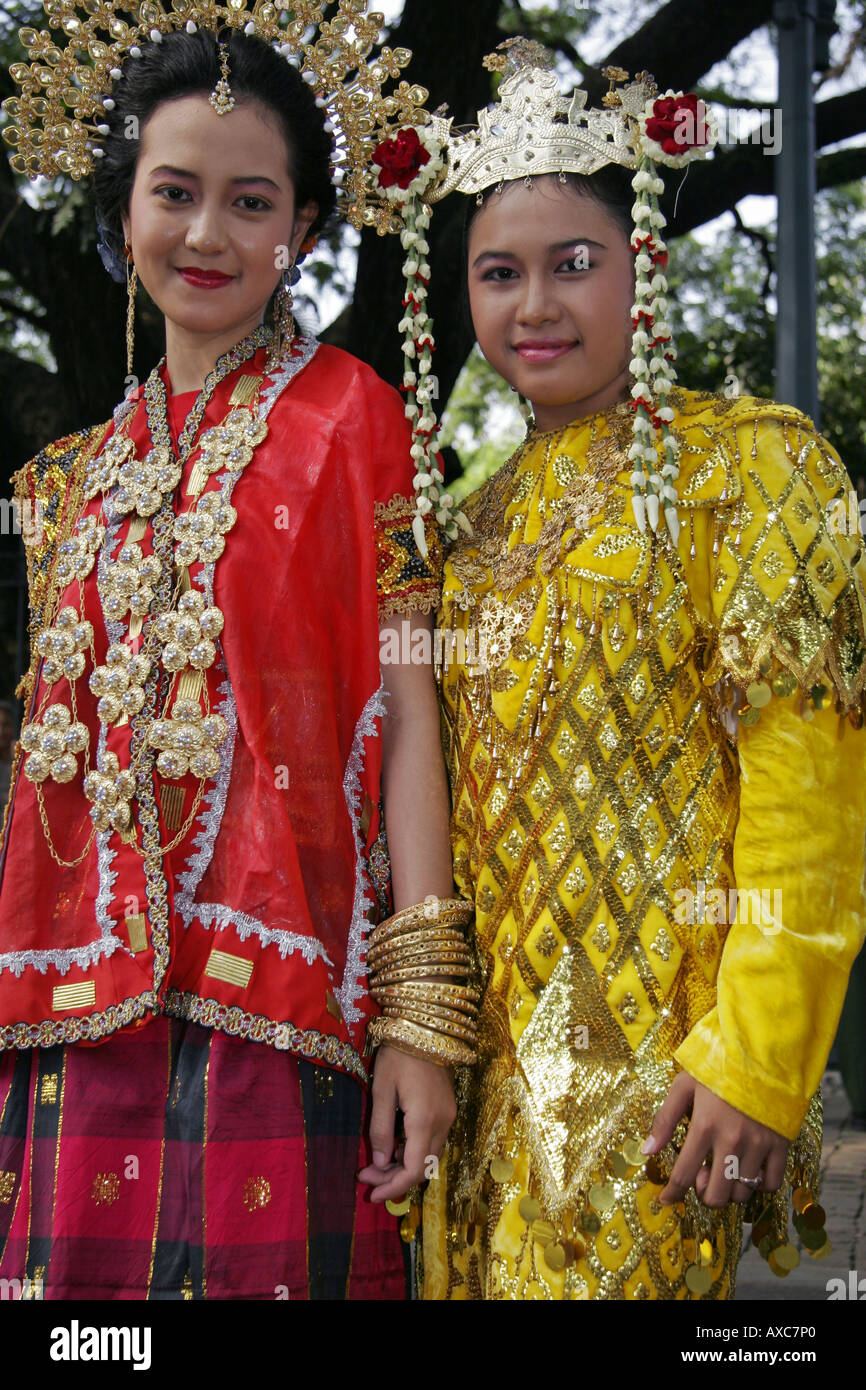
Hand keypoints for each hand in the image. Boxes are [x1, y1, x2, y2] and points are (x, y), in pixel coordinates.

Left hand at [357, 1045, 456, 1203]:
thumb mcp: (381, 1089)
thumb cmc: (398, 1054)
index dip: (394, 1187)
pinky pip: (433, 1141)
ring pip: (429, 1156)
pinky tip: (395, 1147)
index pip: (414, 1170)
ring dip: (404, 1166)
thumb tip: (380, 1164)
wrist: (425, 1027)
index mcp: (425, 1120)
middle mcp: (443, 1123)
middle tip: (366, 1178)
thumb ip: (380, 1129)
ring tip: (376, 1165)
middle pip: (423, 1168)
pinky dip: (414, 1152)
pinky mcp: (448, 1109)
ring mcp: (449, 1116)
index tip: (371, 1193)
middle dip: (394, 1179)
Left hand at [644, 1071, 789, 1207]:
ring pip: (742, 1193)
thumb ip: (664, 1119)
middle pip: (716, 1195)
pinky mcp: (781, 1144)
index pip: (684, 1174)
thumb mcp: (684, 1085)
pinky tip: (749, 1172)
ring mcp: (759, 1145)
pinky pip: (772, 1183)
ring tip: (724, 1170)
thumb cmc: (719, 1065)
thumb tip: (646, 1151)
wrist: (763, 1051)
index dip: (672, 1193)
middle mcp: (732, 1141)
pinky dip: (759, 1186)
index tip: (666, 1200)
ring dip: (729, 1190)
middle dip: (704, 1196)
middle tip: (702, 1179)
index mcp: (705, 1126)